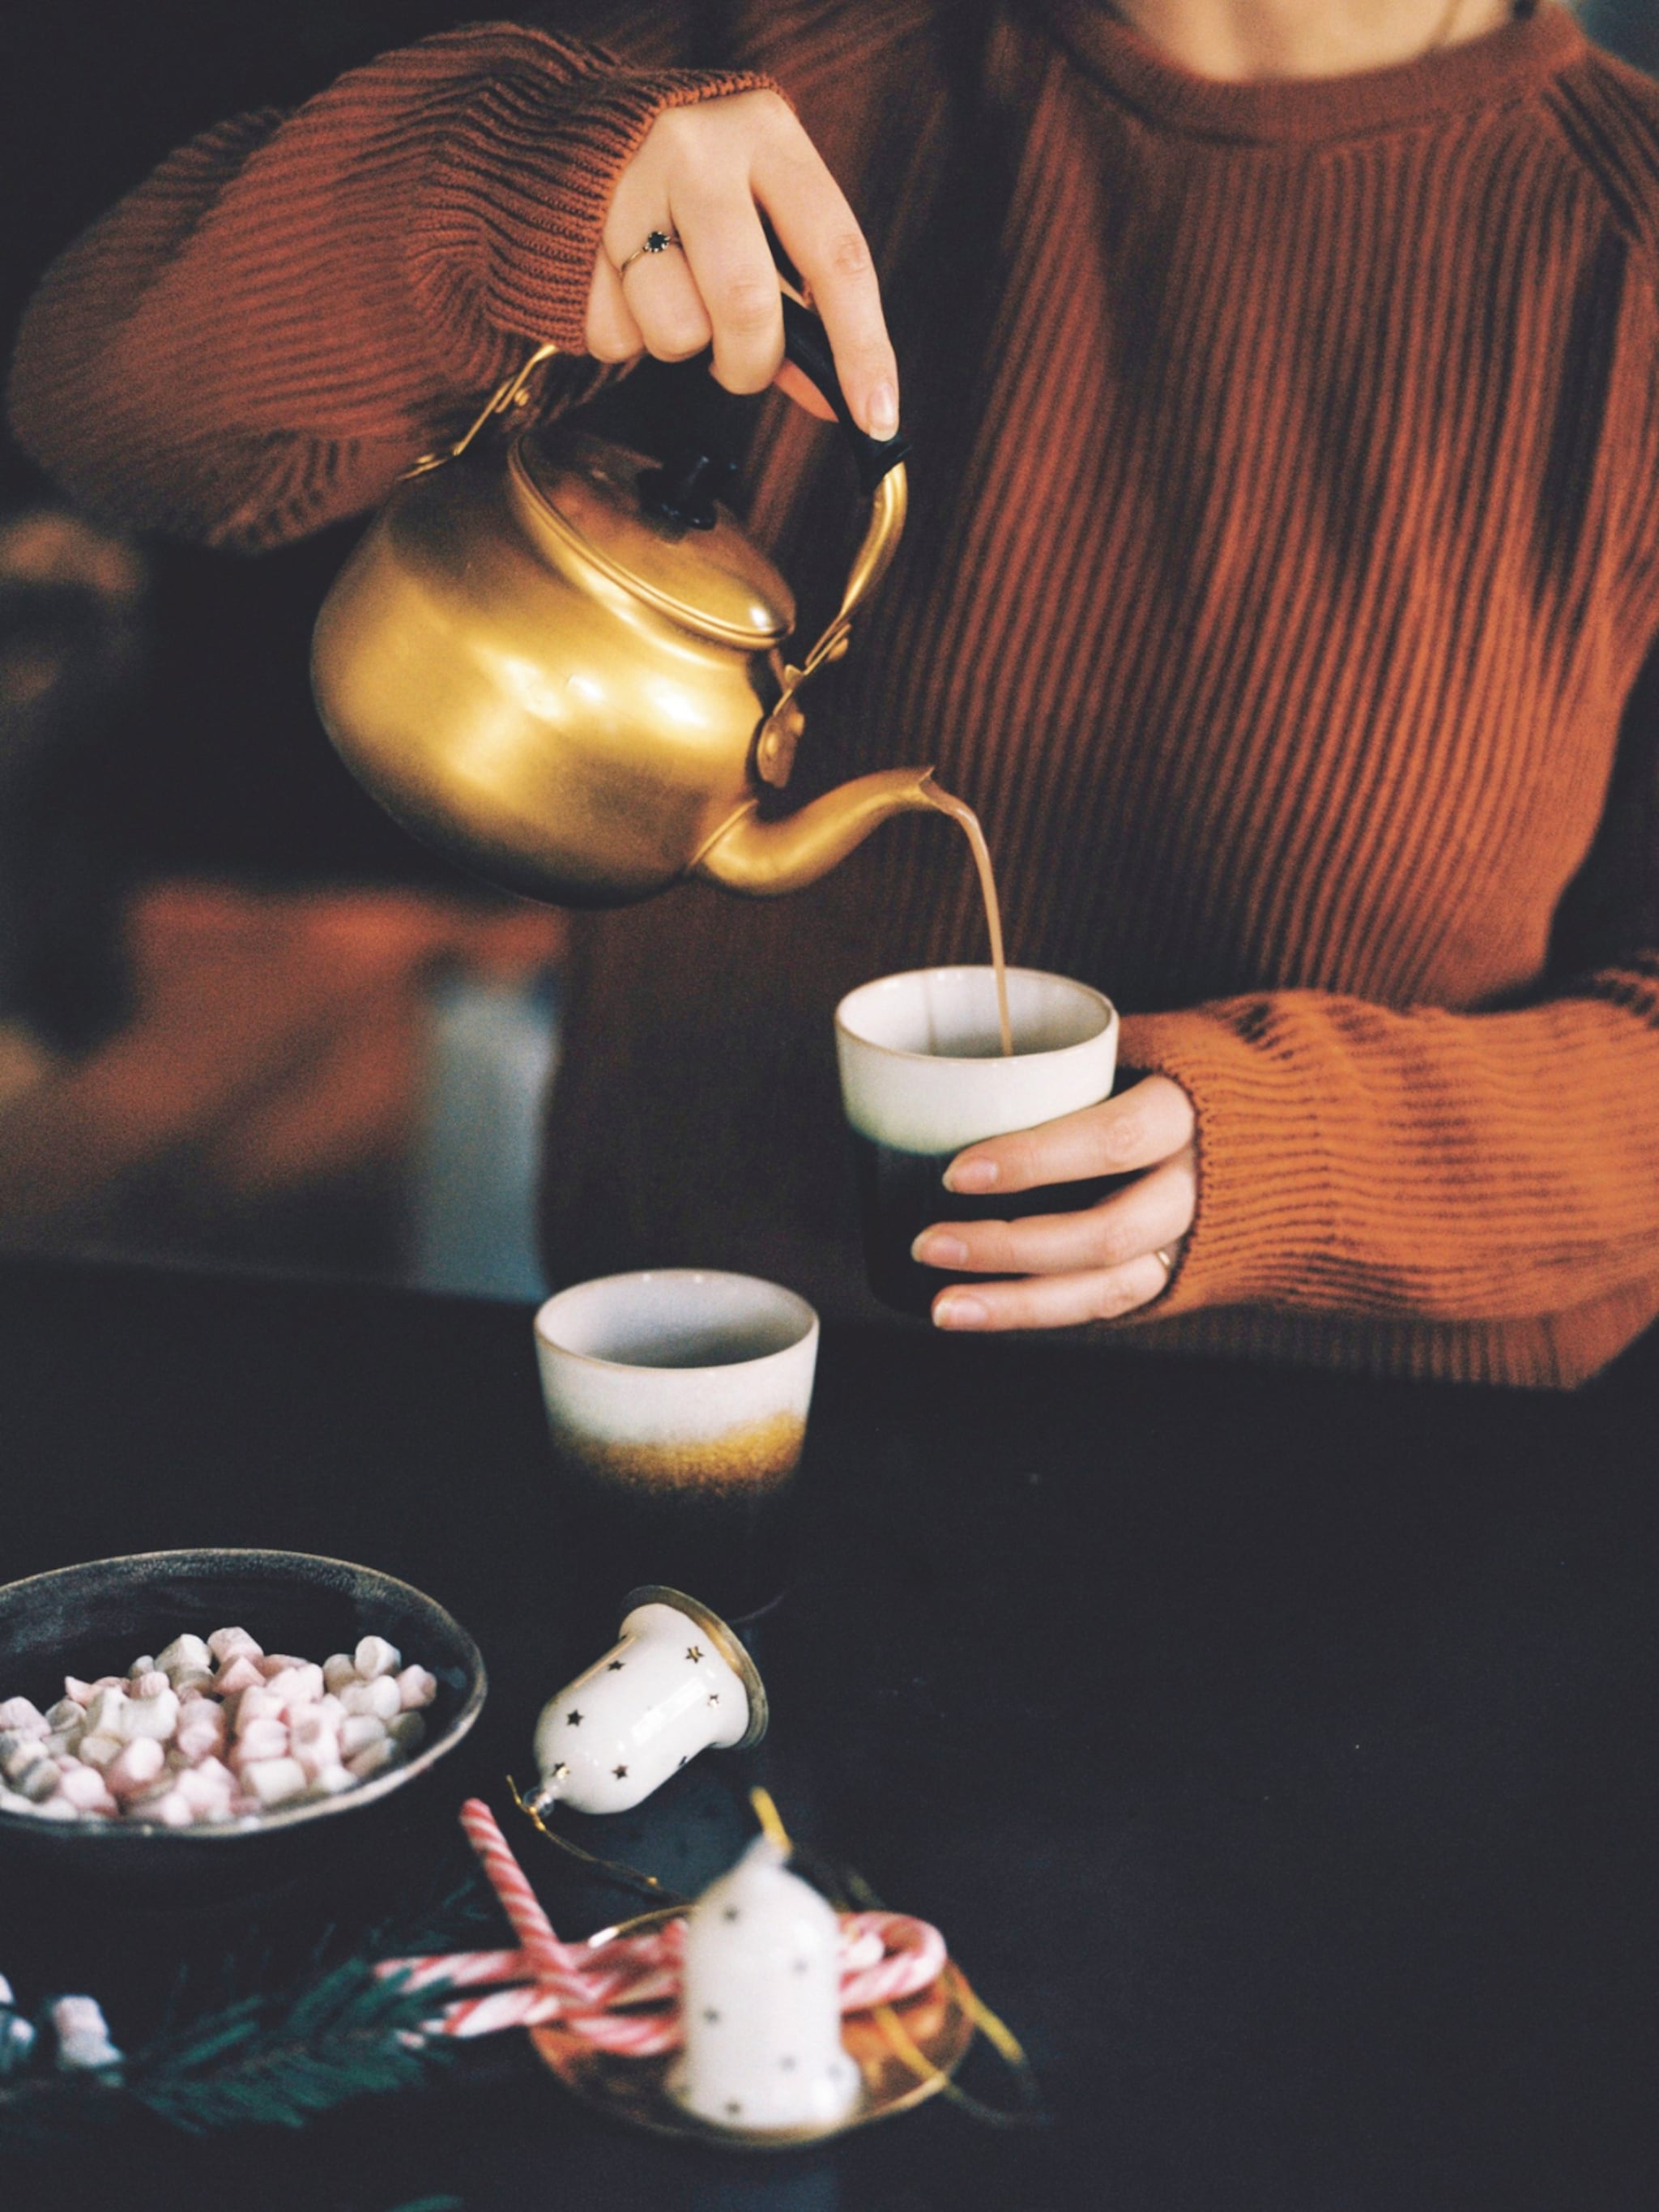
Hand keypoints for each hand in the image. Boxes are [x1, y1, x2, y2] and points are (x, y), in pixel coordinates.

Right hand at [584, 91, 897, 437]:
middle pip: (746, 303)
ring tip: (669, 301)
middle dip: (750, 364)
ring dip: (681, 348)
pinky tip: (623, 288)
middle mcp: (698, 147)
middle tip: (739, 365)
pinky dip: (625, 338)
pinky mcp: (571, 229)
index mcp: (768, 134)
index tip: (878, 418)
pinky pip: (613, 336)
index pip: (835, 254)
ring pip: (676, 330)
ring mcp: (627, 184)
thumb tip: (840, 401)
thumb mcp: (759, 213)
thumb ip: (799, 307)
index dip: (863, 347)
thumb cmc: (693, 184)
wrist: (570, 130)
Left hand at [914, 1076, 1197, 1330]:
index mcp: (1189, 1116)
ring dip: (1016, 1302)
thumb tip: (963, 1077)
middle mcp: (1198, 1189)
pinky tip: (983, 1310)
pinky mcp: (1176, 1277)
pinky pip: (1105, 1305)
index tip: (956, 1172)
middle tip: (928, 1244)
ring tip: (943, 1307)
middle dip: (1009, 1247)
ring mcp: (1190, 1243)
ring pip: (1106, 1289)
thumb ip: (1076, 1067)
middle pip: (1105, 1234)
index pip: (1111, 1141)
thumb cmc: (1187, 1077)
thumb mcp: (1151, 1049)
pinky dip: (1041, 1311)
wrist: (1282, 1131)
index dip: (1034, 1161)